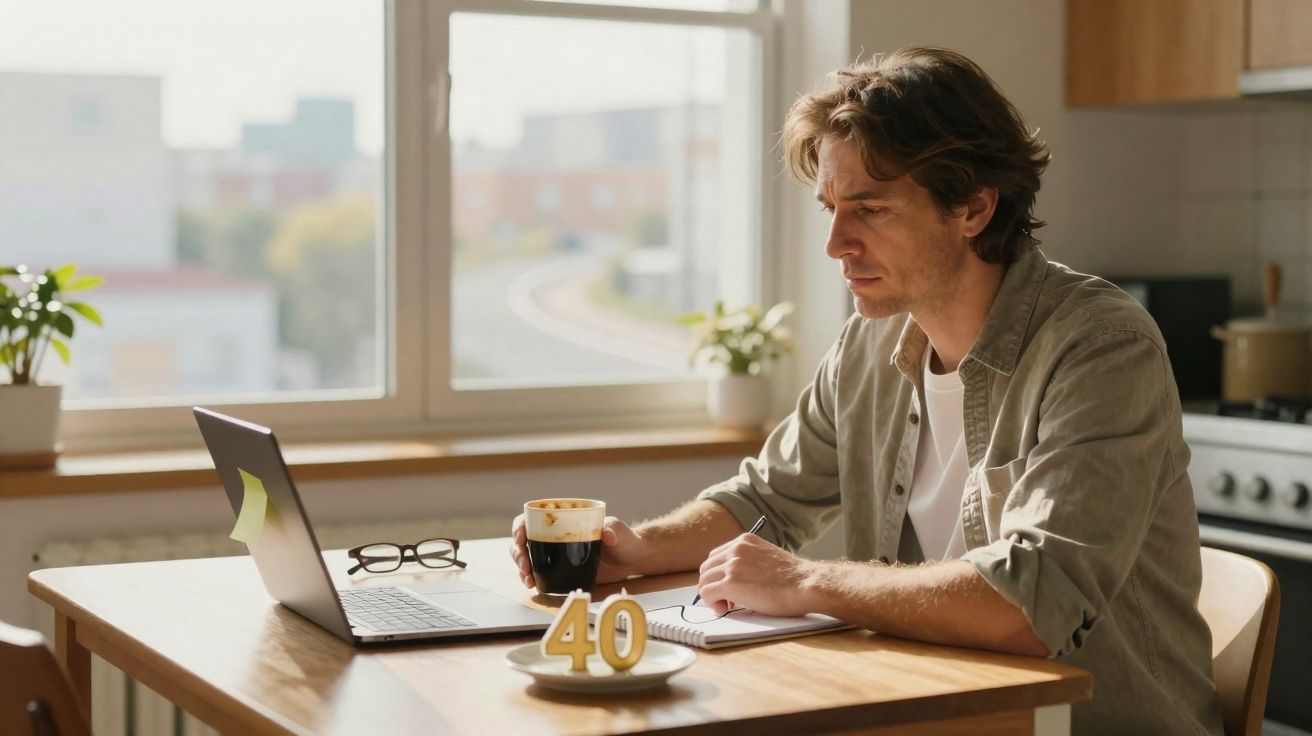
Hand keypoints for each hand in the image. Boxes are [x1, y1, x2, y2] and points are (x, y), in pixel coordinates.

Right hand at [509, 514, 646, 589]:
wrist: (632, 559)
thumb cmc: (624, 538)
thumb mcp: (618, 530)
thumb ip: (613, 530)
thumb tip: (607, 535)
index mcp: (563, 519)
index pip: (532, 518)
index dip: (520, 527)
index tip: (521, 538)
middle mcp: (554, 535)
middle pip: (524, 540)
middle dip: (518, 553)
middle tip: (525, 566)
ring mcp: (555, 554)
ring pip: (527, 557)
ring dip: (521, 568)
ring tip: (527, 579)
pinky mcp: (559, 570)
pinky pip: (538, 572)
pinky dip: (530, 578)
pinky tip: (531, 585)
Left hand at [696, 533, 815, 616]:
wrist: (805, 585)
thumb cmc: (794, 578)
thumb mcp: (768, 557)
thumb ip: (749, 561)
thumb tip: (735, 579)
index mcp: (745, 541)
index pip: (716, 555)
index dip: (719, 574)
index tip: (730, 587)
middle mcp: (736, 549)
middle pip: (706, 567)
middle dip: (713, 584)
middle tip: (727, 599)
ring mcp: (732, 565)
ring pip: (704, 580)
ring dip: (712, 594)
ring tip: (728, 604)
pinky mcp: (731, 583)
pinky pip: (706, 593)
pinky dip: (712, 603)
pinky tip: (725, 608)